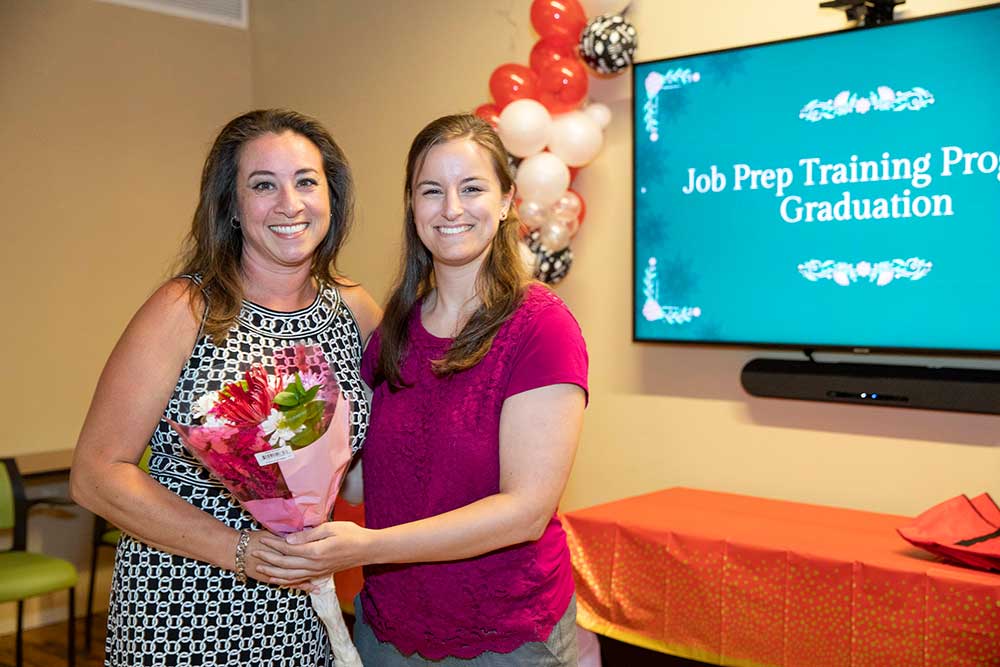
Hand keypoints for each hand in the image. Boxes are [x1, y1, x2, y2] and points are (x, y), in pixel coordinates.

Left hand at [254, 521, 373, 588]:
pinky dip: (286, 581)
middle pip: (285, 564)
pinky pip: (299, 581)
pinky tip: (277, 580)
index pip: (288, 549)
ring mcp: (317, 572)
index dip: (273, 544)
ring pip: (290, 576)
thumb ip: (308, 535)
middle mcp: (314, 565)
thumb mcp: (330, 527)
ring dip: (273, 572)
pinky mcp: (321, 575)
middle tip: (255, 552)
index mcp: (315, 552)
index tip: (262, 538)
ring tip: (260, 568)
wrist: (368, 550)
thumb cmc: (351, 534)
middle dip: (268, 558)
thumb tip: (289, 540)